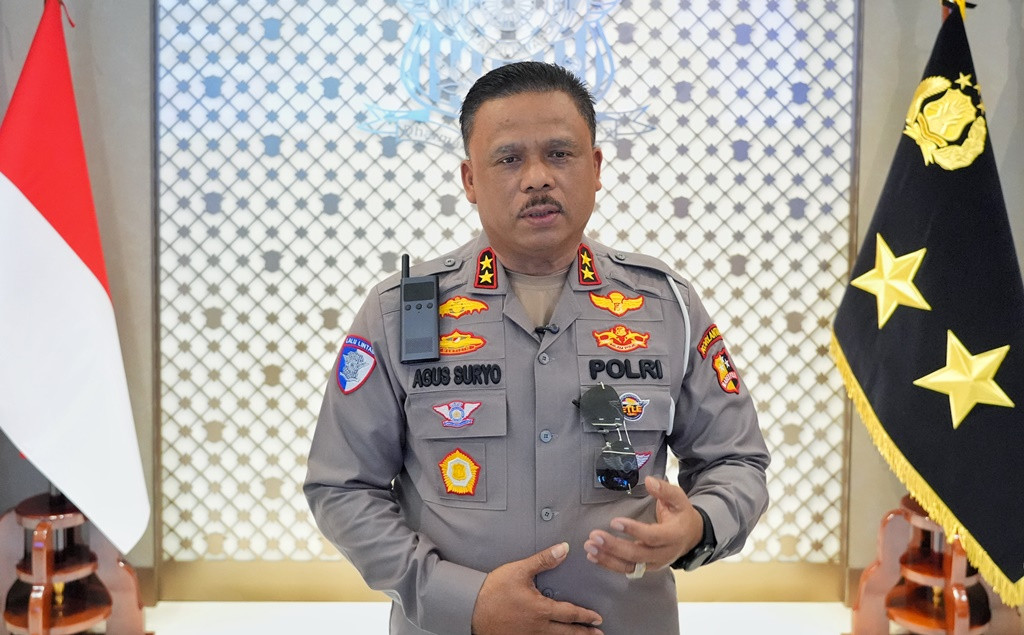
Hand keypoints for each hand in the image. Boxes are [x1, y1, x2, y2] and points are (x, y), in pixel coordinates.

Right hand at [470, 542, 603, 634]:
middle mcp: (538, 628)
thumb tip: (564, 548)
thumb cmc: (494, 590)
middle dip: (585, 634)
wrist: (470, 609)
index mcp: (541, 610)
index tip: (598, 618)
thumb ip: (544, 560)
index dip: (586, 617)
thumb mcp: (520, 570)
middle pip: (568, 633)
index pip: (570, 614)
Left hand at [583, 476, 702, 574]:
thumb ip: (664, 490)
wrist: (690, 536)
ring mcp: (654, 563)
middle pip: (638, 554)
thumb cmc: (681, 514)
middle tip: (594, 535)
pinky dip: (609, 564)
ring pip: (630, 566)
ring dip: (608, 558)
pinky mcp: (645, 567)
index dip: (633, 531)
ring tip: (590, 546)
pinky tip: (593, 556)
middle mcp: (664, 553)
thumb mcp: (678, 499)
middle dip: (614, 546)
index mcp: (674, 535)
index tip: (614, 522)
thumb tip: (649, 481)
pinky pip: (627, 569)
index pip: (652, 537)